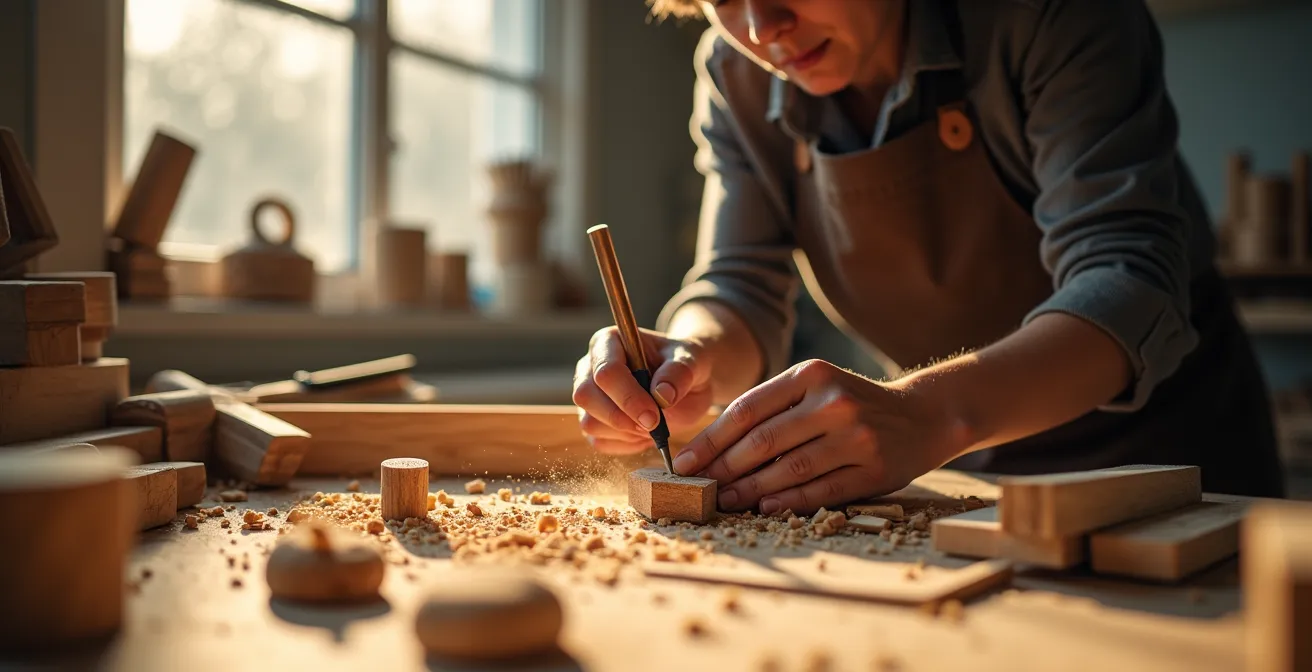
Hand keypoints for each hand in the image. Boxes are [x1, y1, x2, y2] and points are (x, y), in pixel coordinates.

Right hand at [573, 327, 713, 454]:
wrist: (688, 382)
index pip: (606, 371)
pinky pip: (599, 441)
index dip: (628, 397)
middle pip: (586, 396)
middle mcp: (590, 366)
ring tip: (653, 425)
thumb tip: (661, 394)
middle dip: (621, 418)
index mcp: (610, 342)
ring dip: (625, 432)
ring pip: (589, 422)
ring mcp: (589, 395)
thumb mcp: (692, 362)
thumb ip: (679, 373)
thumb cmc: (686, 365)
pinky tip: (645, 433)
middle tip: (654, 424)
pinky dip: (625, 444)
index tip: (654, 416)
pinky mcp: (593, 419)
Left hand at [671, 359, 968, 514]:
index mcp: (811, 375)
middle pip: (764, 441)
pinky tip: (764, 507)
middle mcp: (834, 401)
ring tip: (725, 500)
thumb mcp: (815, 387)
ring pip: (789, 469)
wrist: (923, 415)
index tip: (684, 460)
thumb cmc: (853, 403)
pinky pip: (821, 490)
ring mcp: (856, 436)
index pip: (747, 409)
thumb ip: (772, 407)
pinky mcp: (874, 469)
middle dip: (724, 467)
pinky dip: (788, 501)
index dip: (711, 439)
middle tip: (699, 486)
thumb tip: (712, 445)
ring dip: (750, 490)